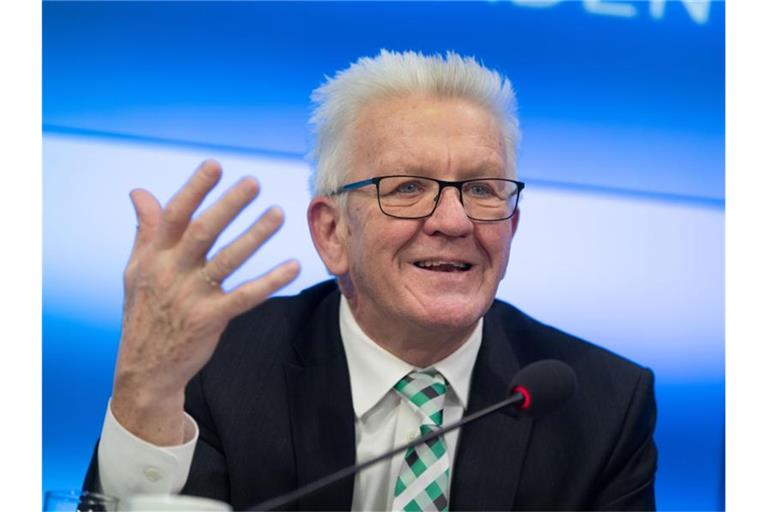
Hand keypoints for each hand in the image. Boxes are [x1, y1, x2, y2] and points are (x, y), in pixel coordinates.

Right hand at [111, 160, 299, 444]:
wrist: (145, 369)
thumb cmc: (144, 312)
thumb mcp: (137, 270)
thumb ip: (145, 230)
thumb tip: (139, 192)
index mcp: (154, 257)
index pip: (174, 215)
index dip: (195, 189)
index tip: (215, 165)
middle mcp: (171, 273)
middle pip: (203, 231)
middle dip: (228, 205)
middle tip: (254, 182)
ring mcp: (191, 297)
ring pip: (227, 259)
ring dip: (254, 235)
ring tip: (278, 213)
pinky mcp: (211, 319)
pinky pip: (245, 297)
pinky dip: (270, 281)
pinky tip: (293, 266)